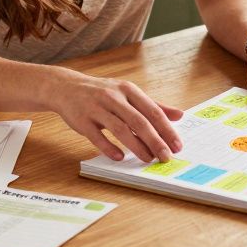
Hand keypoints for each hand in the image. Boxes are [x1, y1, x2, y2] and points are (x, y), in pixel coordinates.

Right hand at [43, 67, 183, 162]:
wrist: (67, 88)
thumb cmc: (102, 93)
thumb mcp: (129, 94)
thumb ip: (153, 105)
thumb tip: (179, 115)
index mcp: (128, 90)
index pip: (152, 111)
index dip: (166, 129)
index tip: (177, 145)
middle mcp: (114, 97)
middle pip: (139, 121)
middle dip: (155, 140)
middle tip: (165, 156)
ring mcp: (97, 108)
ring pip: (120, 128)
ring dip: (136, 146)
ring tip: (147, 159)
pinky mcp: (82, 120)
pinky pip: (97, 136)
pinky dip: (109, 147)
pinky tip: (119, 157)